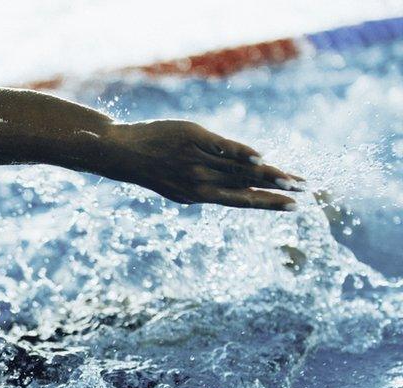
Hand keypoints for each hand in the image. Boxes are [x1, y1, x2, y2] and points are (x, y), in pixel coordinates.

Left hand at [104, 120, 302, 210]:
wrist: (124, 153)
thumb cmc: (154, 168)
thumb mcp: (179, 186)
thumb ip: (208, 187)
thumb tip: (239, 186)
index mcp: (199, 196)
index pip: (241, 200)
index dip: (268, 204)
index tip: (292, 207)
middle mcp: (201, 182)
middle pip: (247, 185)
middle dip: (278, 189)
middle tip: (305, 192)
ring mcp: (198, 161)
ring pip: (240, 169)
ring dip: (269, 174)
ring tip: (293, 178)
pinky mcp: (195, 140)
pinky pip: (223, 148)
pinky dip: (242, 154)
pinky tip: (261, 159)